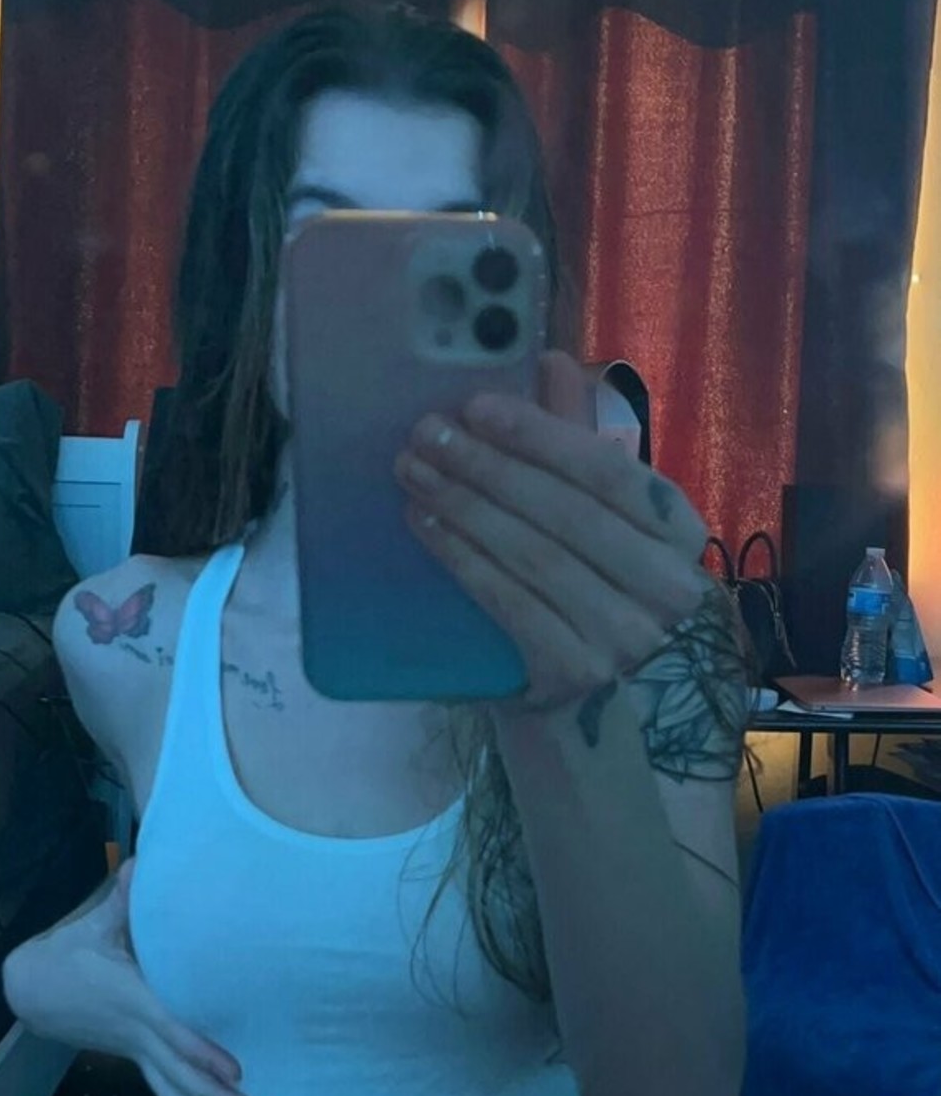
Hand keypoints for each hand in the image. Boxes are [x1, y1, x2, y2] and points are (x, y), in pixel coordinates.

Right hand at [6, 859, 254, 1095]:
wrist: (33, 988)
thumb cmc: (71, 951)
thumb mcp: (94, 924)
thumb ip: (124, 901)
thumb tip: (142, 865)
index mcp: (133, 1000)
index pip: (173, 1029)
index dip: (201, 1049)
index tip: (232, 1070)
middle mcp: (137, 1034)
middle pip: (178, 1072)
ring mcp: (137, 1052)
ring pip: (171, 1094)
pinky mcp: (137, 1060)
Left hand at [393, 350, 714, 715]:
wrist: (596, 733)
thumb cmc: (597, 613)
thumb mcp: (602, 533)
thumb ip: (583, 449)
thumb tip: (553, 362)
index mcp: (682, 539)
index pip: (610, 474)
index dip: (541, 434)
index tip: (477, 406)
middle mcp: (666, 589)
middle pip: (566, 512)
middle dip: (487, 466)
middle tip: (424, 435)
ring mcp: (625, 636)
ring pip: (533, 553)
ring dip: (464, 506)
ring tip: (413, 472)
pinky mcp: (577, 674)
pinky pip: (509, 601)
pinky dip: (463, 559)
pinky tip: (426, 527)